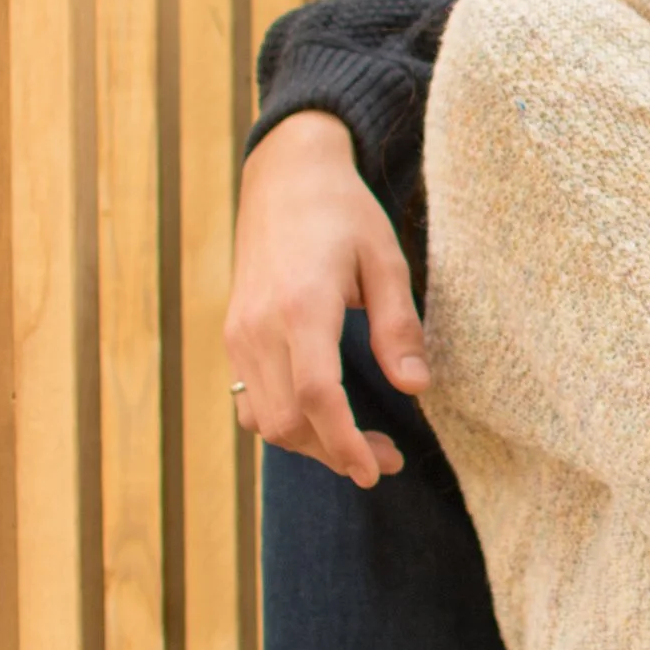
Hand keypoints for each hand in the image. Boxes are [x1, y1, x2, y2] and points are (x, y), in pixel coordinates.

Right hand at [225, 113, 427, 485]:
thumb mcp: (386, 261)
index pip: (317, 396)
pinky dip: (285, 423)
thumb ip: (399, 327)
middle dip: (335, 454)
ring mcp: (239, 333)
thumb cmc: (343, 214)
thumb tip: (415, 389)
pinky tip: (324, 419)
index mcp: (302, 305)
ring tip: (361, 447)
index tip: (377, 471)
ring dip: (309, 445)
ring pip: (263, 420)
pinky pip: (250, 401)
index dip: (345, 443)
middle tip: (386, 460)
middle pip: (287, 421)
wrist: (284, 178)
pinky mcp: (233, 336)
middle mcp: (260, 326)